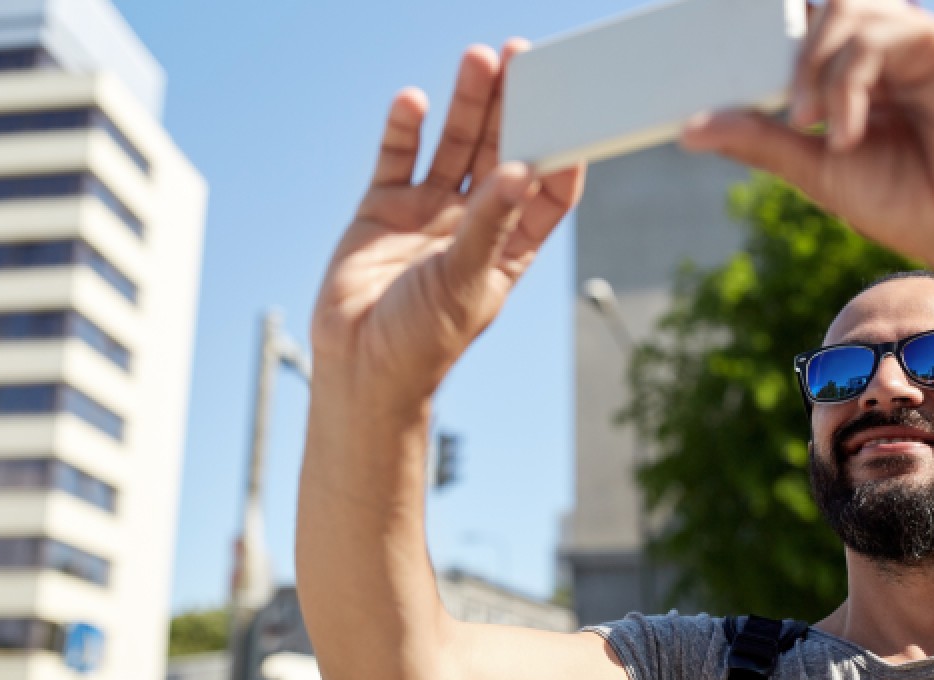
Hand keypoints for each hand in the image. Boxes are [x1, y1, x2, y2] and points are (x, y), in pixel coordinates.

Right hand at [312, 41, 584, 403]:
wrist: (358, 367)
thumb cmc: (423, 342)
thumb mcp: (464, 282)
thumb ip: (488, 225)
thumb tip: (521, 170)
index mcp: (508, 246)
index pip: (547, 191)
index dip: (561, 152)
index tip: (575, 110)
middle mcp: (472, 223)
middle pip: (500, 152)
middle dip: (512, 107)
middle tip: (521, 59)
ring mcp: (428, 212)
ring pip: (453, 146)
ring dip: (465, 105)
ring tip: (477, 60)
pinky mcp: (383, 208)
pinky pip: (398, 158)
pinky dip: (405, 128)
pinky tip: (414, 101)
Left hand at [680, 0, 933, 287]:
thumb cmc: (907, 201)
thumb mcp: (815, 170)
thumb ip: (759, 140)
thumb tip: (689, 128)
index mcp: (852, 74)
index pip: (802, 30)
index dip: (763, 33)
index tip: (713, 53)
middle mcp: (883, 51)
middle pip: (819, 8)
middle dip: (784, 54)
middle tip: (784, 112)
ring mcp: (915, 44)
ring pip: (844, 11)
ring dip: (813, 68)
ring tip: (812, 126)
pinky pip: (879, 36)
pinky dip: (848, 82)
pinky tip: (846, 132)